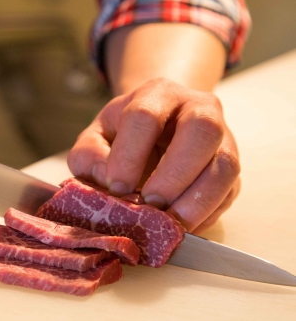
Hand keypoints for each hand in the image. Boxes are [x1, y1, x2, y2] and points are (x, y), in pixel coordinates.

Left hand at [67, 78, 240, 232]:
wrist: (159, 130)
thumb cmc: (123, 136)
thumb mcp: (96, 138)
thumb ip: (89, 155)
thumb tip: (107, 179)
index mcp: (156, 94)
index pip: (145, 116)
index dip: (129, 155)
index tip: (116, 187)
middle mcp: (198, 108)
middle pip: (201, 130)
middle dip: (173, 174)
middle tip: (149, 203)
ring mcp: (222, 138)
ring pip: (224, 165)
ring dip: (196, 200)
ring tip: (168, 224)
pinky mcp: (231, 169)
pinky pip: (228, 192)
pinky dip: (205, 214)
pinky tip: (180, 226)